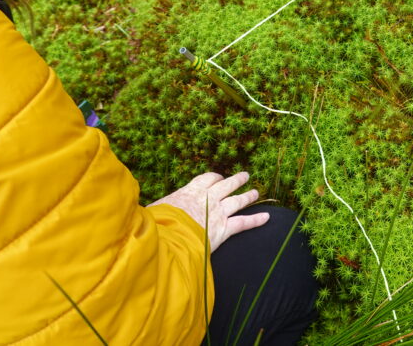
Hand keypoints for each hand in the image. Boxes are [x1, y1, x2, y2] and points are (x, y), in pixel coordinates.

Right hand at [150, 171, 268, 251]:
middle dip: (236, 180)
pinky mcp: (225, 229)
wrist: (169, 236)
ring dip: (248, 195)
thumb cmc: (157, 223)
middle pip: (226, 185)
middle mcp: (208, 198)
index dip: (215, 178)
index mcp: (191, 190)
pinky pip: (244, 223)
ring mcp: (218, 212)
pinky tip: (267, 217)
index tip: (218, 178)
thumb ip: (159, 206)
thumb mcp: (155, 208)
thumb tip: (145, 206)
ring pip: (238, 201)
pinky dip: (257, 220)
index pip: (207, 179)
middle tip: (245, 176)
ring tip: (256, 192)